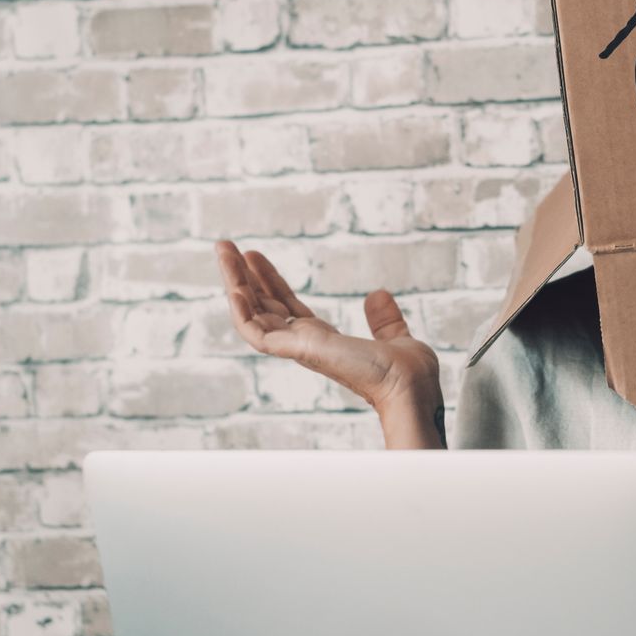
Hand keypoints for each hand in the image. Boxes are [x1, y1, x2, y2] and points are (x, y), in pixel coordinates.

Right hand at [216, 240, 443, 447]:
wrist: (412, 388)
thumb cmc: (408, 375)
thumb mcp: (396, 336)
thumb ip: (384, 319)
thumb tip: (377, 294)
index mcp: (325, 341)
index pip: (286, 306)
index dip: (269, 281)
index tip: (255, 257)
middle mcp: (307, 345)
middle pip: (263, 307)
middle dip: (243, 277)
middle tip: (225, 248)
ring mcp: (300, 349)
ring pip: (252, 316)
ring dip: (235, 284)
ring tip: (223, 252)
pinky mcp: (300, 351)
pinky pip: (258, 335)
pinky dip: (242, 314)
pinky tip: (235, 289)